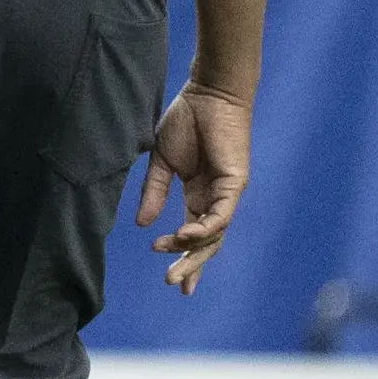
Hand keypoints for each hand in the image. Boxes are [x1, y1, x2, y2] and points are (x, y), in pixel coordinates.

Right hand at [138, 82, 249, 293]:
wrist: (208, 94)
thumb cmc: (186, 121)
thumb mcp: (160, 162)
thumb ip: (152, 193)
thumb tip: (142, 225)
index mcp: (197, 195)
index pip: (192, 234)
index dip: (184, 258)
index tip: (176, 284)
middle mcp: (215, 199)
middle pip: (206, 242)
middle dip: (189, 264)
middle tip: (171, 282)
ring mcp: (227, 193)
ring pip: (215, 234)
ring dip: (192, 249)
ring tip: (167, 258)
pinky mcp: (234, 183)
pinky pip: (221, 214)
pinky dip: (204, 228)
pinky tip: (183, 234)